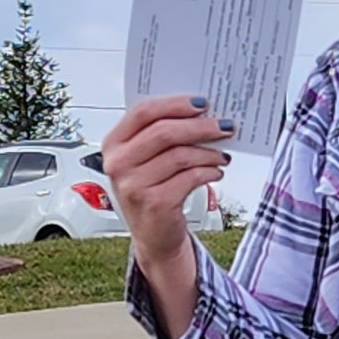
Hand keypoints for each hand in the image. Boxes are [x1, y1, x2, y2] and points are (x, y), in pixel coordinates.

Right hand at [100, 95, 232, 338]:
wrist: (153, 236)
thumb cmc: (152, 190)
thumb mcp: (147, 160)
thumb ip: (161, 135)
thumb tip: (201, 112)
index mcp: (114, 144)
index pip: (143, 112)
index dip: (175, 104)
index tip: (202, 103)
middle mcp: (118, 163)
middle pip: (164, 131)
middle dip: (200, 126)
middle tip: (224, 125)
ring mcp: (133, 185)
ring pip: (181, 155)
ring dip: (209, 152)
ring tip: (222, 155)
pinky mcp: (154, 203)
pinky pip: (190, 178)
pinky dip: (208, 172)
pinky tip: (216, 173)